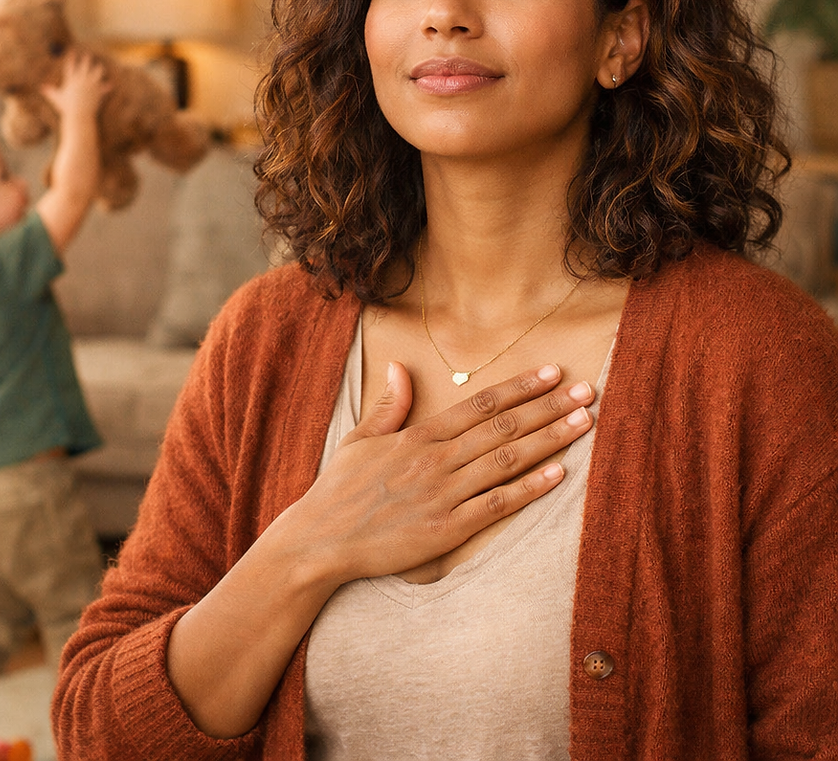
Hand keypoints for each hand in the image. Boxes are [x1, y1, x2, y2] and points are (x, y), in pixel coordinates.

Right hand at [40, 51, 110, 121]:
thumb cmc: (66, 107)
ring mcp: (91, 85)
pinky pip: (104, 88)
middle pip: (85, 66)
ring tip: (100, 66)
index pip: (70, 66)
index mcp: (71, 80)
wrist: (78, 115)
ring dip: (99, 69)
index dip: (71, 57)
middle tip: (88, 54)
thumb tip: (41, 88)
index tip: (72, 51)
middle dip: (86, 59)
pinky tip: (110, 85)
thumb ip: (50, 91)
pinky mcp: (98, 92)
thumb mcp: (56, 98)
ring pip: (97, 73)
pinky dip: (107, 87)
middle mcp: (82, 80)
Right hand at [293, 362, 592, 583]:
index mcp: (418, 436)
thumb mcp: (359, 439)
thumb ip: (388, 405)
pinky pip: (495, 505)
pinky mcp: (446, 529)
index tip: (551, 372)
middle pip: (503, 426)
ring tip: (583, 422)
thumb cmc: (339, 490)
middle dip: (548, 406)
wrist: (321, 541)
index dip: (519, 387)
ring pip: (506, 460)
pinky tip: (557, 474)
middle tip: (587, 390)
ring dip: (549, 439)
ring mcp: (443, 494)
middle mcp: (436, 459)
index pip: (480, 404)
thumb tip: (399, 365)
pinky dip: (528, 489)